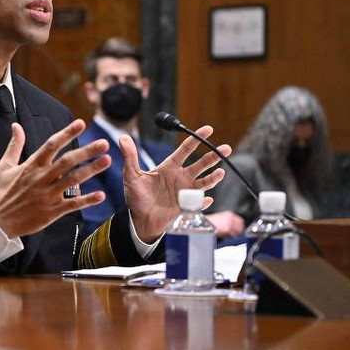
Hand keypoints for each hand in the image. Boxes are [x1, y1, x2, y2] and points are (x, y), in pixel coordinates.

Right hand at [0, 119, 110, 238]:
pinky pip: (72, 204)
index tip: (81, 123)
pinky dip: (87, 200)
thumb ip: (15, 145)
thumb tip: (16, 126)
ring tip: (106, 161)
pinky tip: (101, 195)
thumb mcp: (5, 166)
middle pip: (67, 161)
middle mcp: (41, 178)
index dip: (67, 133)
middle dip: (87, 151)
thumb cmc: (2, 193)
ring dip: (91, 170)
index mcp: (32, 166)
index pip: (51, 145)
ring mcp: (48, 195)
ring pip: (73, 180)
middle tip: (103, 143)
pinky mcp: (52, 212)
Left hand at [120, 126, 230, 242]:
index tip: (208, 129)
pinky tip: (208, 200)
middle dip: (214, 156)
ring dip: (213, 178)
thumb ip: (130, 156)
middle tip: (226, 148)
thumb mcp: (131, 175)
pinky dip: (203, 202)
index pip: (185, 150)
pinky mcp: (185, 206)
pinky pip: (198, 204)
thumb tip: (123, 137)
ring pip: (204, 182)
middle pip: (201, 164)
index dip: (196, 139)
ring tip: (220, 173)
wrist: (139, 219)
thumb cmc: (136, 197)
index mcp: (169, 167)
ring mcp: (185, 192)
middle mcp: (181, 177)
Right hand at [206, 210, 244, 237]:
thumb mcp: (221, 217)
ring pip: (237, 232)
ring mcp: (230, 224)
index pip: (240, 220)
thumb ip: (229, 220)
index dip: (240, 226)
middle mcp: (231, 218)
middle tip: (237, 234)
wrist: (205, 223)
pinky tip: (226, 236)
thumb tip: (234, 226)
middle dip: (239, 231)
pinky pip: (232, 236)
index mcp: (230, 214)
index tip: (240, 229)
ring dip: (235, 235)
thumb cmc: (210, 221)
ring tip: (230, 236)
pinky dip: (230, 237)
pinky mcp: (227, 229)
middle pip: (241, 226)